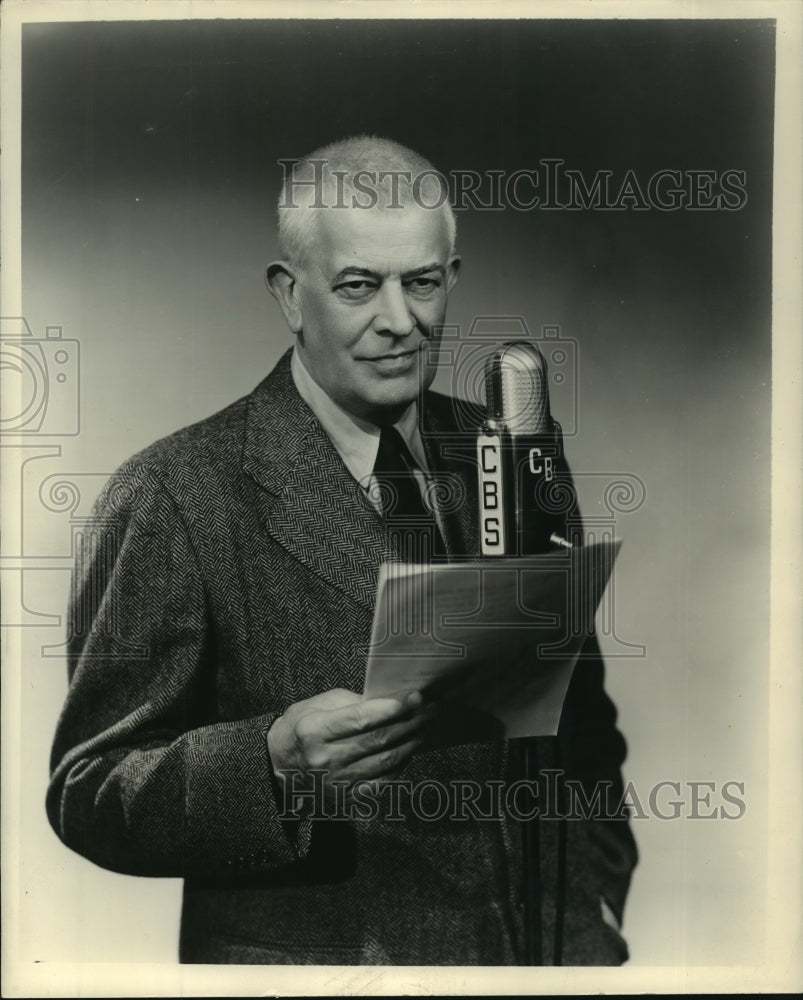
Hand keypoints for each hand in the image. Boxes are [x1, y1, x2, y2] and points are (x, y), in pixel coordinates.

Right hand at [267, 687, 429, 802]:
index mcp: (314, 730)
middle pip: (378, 740)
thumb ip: (351, 702)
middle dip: (410, 723)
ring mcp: (336, 782)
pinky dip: (400, 766)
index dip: (393, 708)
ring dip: (411, 744)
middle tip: (430, 710)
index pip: (362, 719)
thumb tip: (388, 700)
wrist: (278, 766)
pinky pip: (382, 782)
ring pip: (385, 762)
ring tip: (425, 728)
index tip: (417, 698)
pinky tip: (410, 751)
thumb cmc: (300, 728)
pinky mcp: (345, 797)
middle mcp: (324, 758)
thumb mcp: (318, 705)